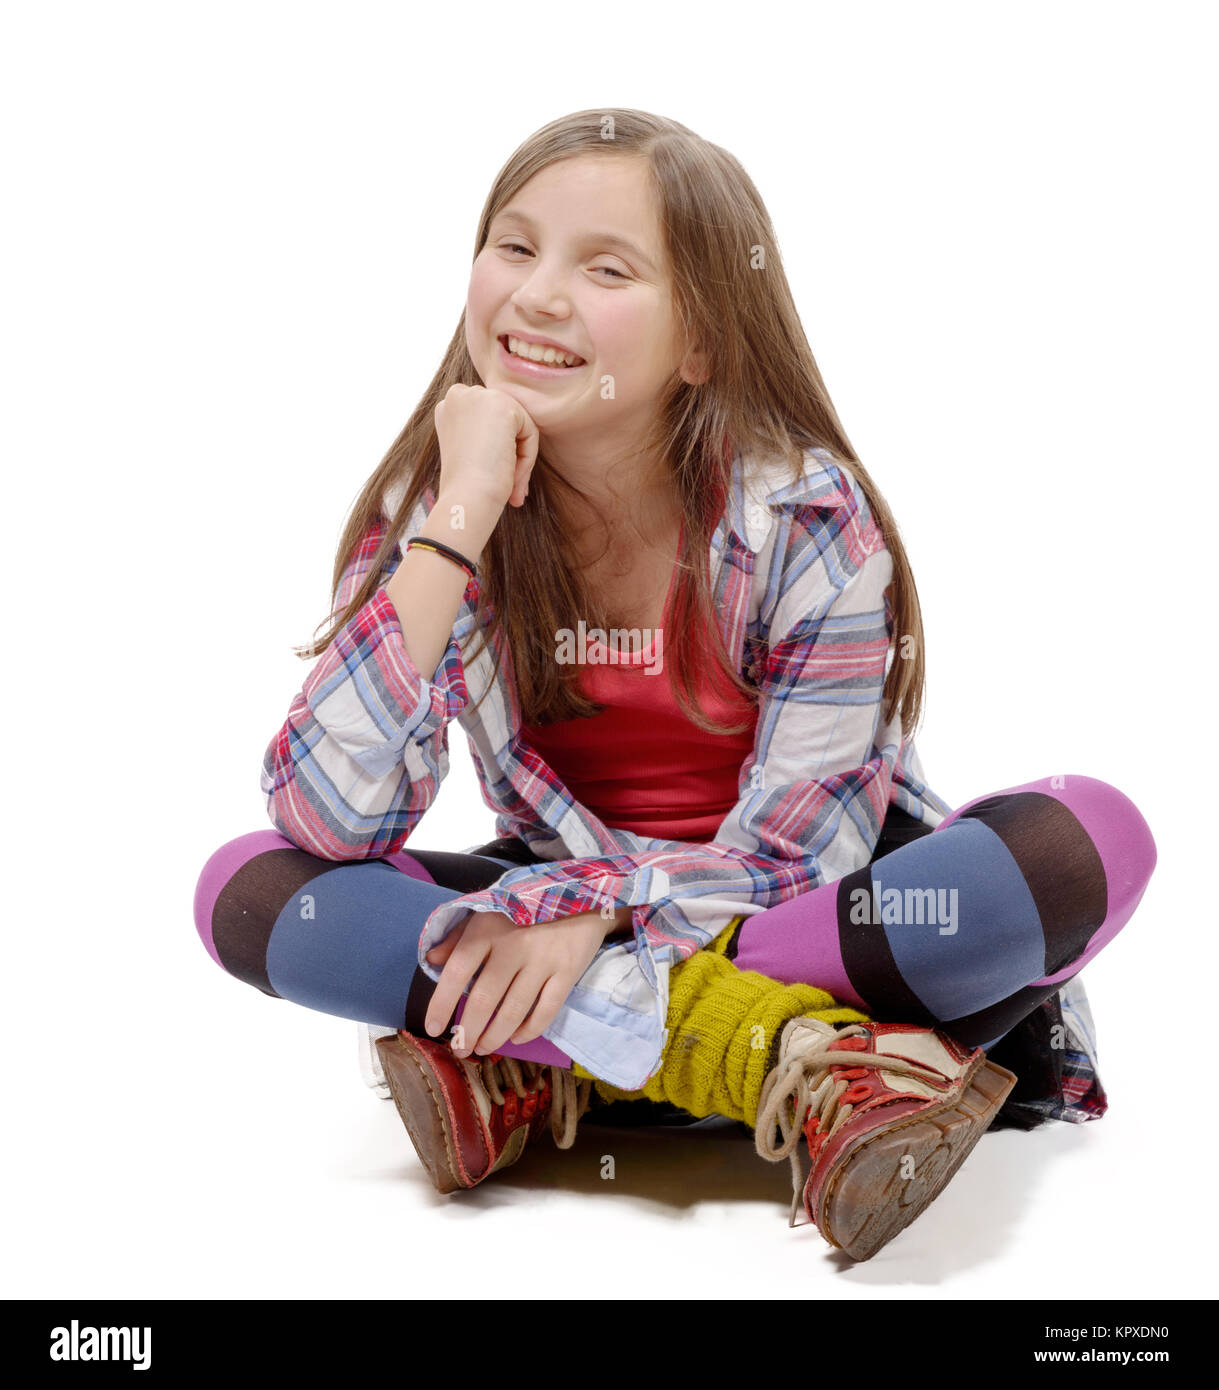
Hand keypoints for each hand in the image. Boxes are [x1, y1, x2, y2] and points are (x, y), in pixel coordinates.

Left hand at [422, 908, 623, 1056]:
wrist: (580, 893)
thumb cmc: (524, 906)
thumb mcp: (487, 911)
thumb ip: (458, 936)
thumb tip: (431, 960)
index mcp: (487, 928)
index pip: (458, 970)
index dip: (442, 1003)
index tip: (433, 1028)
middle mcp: (513, 945)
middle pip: (485, 998)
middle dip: (468, 1031)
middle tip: (460, 1049)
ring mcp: (543, 959)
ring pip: (514, 1010)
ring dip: (495, 1036)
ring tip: (483, 1048)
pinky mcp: (568, 970)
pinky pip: (546, 1010)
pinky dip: (530, 1030)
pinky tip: (517, 1038)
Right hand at [433, 383, 540, 511]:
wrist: (466, 497)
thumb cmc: (466, 486)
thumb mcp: (470, 451)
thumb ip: (485, 432)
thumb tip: (510, 434)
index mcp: (447, 407)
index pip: (488, 420)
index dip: (495, 451)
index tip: (491, 479)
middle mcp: (458, 394)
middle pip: (504, 421)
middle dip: (511, 454)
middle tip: (511, 490)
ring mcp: (479, 396)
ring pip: (519, 426)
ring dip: (520, 460)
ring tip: (513, 488)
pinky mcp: (502, 404)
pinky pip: (530, 431)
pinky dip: (527, 458)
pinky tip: (512, 475)